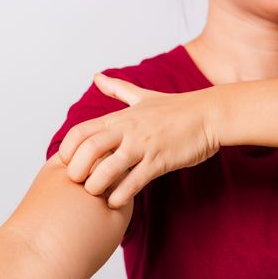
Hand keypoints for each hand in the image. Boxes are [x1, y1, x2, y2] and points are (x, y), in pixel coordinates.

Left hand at [58, 73, 220, 208]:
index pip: (80, 132)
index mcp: (118, 117)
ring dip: (96, 186)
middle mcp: (126, 130)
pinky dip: (120, 196)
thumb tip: (96, 76)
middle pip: (89, 149)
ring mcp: (142, 146)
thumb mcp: (142, 95)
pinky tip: (115, 202)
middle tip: (77, 182)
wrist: (210, 115)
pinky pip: (134, 182)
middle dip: (77, 170)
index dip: (67, 150)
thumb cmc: (175, 108)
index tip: (67, 164)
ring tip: (95, 194)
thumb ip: (116, 88)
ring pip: (108, 168)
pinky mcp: (159, 161)